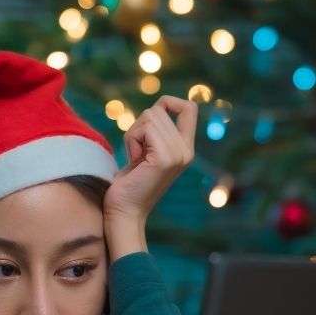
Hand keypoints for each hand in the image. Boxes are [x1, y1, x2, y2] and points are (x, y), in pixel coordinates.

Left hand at [104, 95, 197, 225]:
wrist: (125, 212)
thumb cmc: (130, 183)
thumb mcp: (147, 152)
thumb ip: (156, 132)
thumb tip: (158, 108)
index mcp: (185, 149)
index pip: (189, 108)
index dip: (168, 102)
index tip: (150, 120)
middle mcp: (187, 151)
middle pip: (159, 109)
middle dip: (139, 126)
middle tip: (137, 153)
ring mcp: (178, 154)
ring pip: (150, 116)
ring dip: (134, 134)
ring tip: (136, 158)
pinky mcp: (164, 158)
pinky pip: (144, 129)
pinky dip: (132, 140)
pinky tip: (134, 160)